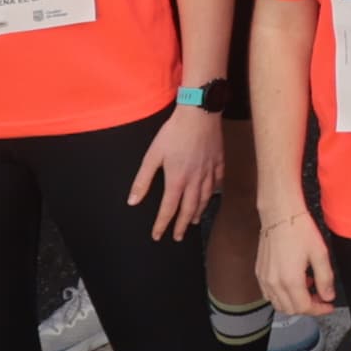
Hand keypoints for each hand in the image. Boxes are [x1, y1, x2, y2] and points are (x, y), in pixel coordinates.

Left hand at [128, 107, 226, 241]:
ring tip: (194, 221)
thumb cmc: (174, 132)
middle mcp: (195, 180)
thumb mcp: (153, 155)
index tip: (157, 236)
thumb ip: (143, 180)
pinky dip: (214, 192)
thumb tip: (132, 201)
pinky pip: (218, 181)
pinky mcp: (218, 161)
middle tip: (178, 237)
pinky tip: (211, 195)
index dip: (162, 224)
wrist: (199, 113)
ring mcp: (209, 171)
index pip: (168, 209)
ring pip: (205, 198)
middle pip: (189, 209)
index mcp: (177, 180)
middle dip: (182, 225)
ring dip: (198, 212)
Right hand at [257, 207, 337, 319]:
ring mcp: (264, 279)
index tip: (328, 305)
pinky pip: (269, 294)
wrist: (280, 215)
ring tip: (307, 287)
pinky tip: (292, 282)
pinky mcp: (259, 273)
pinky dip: (282, 295)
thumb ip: (325, 278)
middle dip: (308, 307)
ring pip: (279, 304)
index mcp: (290, 280)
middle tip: (320, 297)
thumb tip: (328, 296)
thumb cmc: (299, 230)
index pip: (304, 308)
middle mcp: (274, 283)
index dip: (319, 309)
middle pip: (291, 310)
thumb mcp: (320, 254)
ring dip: (294, 302)